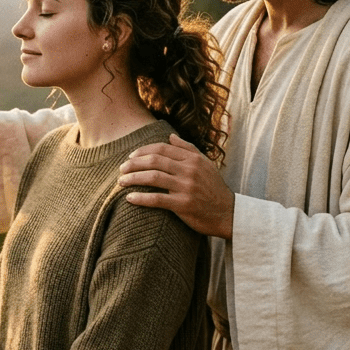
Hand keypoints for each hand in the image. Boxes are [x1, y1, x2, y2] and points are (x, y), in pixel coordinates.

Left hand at [118, 133, 234, 238]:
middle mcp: (189, 170)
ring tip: (121, 182)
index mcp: (192, 158)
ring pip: (152, 177)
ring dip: (133, 178)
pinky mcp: (183, 205)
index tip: (130, 157)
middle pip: (154, 161)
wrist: (229, 213)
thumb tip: (170, 136)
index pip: (161, 148)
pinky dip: (141, 198)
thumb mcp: (205, 164)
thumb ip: (187, 149)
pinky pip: (157, 199)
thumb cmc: (213, 188)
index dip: (142, 151)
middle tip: (121, 169)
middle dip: (133, 164)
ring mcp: (186, 187)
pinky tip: (130, 199)